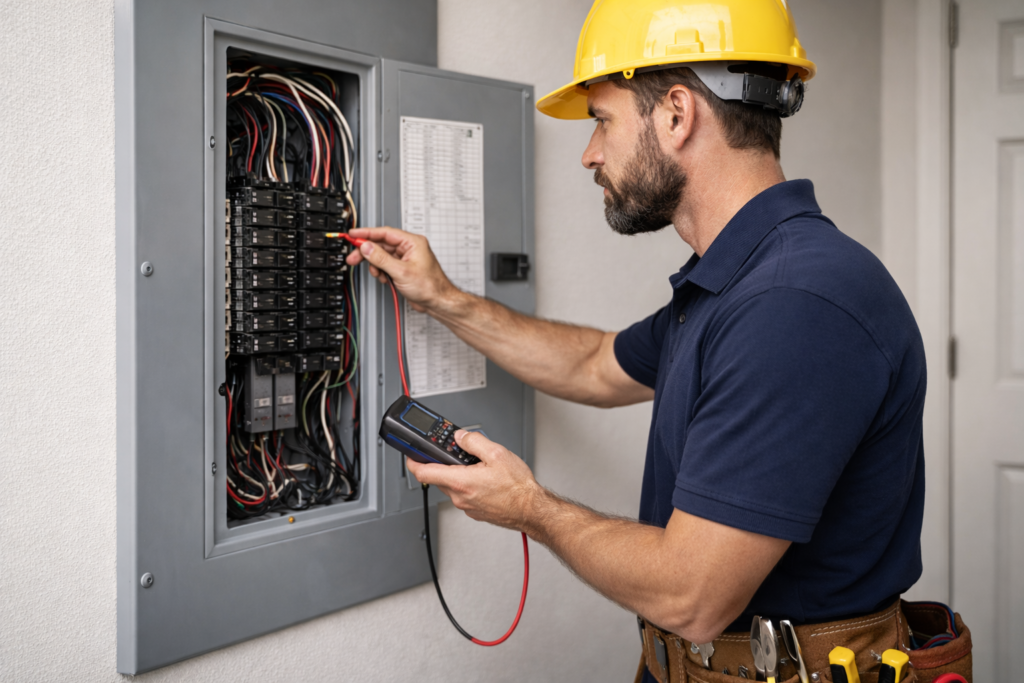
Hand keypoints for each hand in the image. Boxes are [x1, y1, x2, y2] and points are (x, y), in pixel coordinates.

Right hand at [344, 227, 457, 312]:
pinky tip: (386, 279)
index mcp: (412, 242)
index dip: (367, 233)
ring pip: (381, 256)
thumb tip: (367, 247)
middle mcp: (409, 248)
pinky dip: (382, 272)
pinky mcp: (402, 268)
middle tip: (353, 258)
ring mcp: (405, 258)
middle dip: (367, 253)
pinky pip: (386, 265)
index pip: (385, 233)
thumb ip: (381, 258)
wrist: (438, 302)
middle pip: (380, 245)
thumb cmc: (430, 286)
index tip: (353, 235)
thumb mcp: (402, 271)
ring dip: (376, 266)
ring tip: (378, 274)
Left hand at [405, 430, 542, 529]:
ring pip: (452, 486)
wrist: (531, 510)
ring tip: (475, 465)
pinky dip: (467, 484)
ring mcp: (466, 506)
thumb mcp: (497, 454)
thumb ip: (474, 441)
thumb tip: (461, 436)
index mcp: (460, 481)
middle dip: (442, 463)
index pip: (424, 473)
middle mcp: (460, 497)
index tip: (410, 454)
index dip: (413, 461)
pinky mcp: (475, 511)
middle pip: (438, 478)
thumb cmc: (517, 488)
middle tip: (453, 452)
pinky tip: (484, 478)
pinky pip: (464, 495)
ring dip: (457, 474)